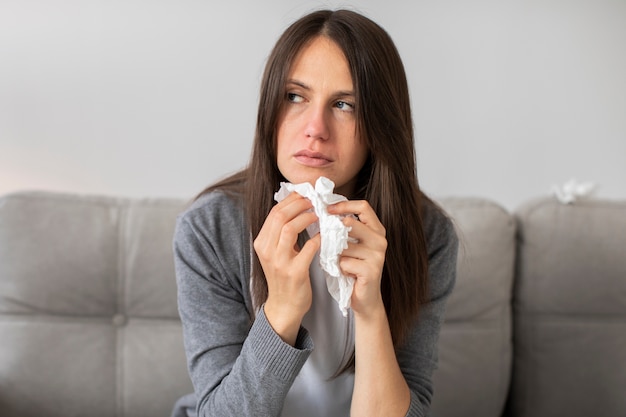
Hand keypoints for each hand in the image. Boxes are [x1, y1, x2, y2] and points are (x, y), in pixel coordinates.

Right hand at [253, 192, 320, 344]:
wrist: (284, 306)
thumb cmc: (284, 277)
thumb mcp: (276, 252)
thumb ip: (282, 233)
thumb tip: (296, 207)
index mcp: (261, 243)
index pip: (274, 213)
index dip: (291, 200)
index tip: (305, 194)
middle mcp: (267, 250)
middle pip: (280, 216)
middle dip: (299, 204)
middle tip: (314, 201)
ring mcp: (279, 262)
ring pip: (290, 228)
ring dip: (307, 217)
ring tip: (319, 214)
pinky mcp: (294, 272)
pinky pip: (308, 248)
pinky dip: (318, 238)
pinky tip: (325, 235)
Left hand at [327, 200, 386, 318]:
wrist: (364, 299)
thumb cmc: (353, 269)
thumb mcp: (349, 245)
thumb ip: (344, 229)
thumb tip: (325, 213)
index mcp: (376, 230)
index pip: (363, 207)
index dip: (344, 205)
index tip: (327, 209)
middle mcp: (380, 240)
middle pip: (352, 223)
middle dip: (334, 232)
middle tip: (328, 242)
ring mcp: (378, 255)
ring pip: (344, 245)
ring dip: (336, 255)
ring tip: (342, 264)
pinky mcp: (372, 270)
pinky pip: (345, 261)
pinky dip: (340, 268)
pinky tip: (346, 274)